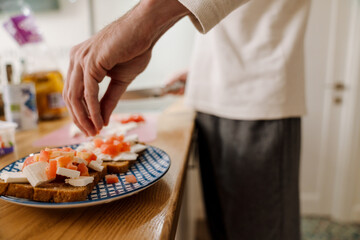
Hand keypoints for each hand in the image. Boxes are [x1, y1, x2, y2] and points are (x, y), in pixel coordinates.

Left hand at [63, 0, 189, 135]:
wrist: (144, 31)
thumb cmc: (134, 50)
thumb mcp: (120, 81)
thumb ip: (108, 99)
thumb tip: (102, 119)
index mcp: (80, 61)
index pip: (73, 92)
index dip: (79, 113)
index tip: (90, 127)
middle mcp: (76, 59)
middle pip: (69, 96)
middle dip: (79, 118)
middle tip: (90, 133)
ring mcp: (81, 59)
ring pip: (75, 96)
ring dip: (85, 117)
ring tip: (95, 130)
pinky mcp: (90, 61)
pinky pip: (89, 92)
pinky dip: (93, 109)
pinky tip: (100, 120)